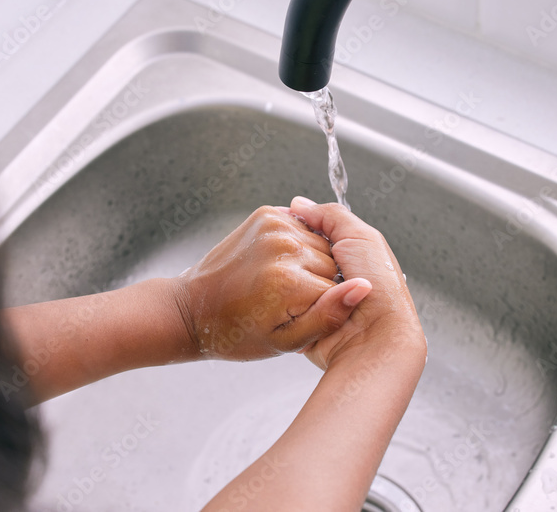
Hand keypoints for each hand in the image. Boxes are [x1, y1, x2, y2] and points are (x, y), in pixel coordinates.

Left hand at [175, 206, 372, 360]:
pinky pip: (303, 228)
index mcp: (289, 282)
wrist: (193, 308)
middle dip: (317, 283)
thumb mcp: (285, 341)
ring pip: (320, 244)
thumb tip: (362, 288)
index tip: (298, 316)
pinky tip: (278, 264)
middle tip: (288, 302)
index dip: (323, 306)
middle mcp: (284, 247)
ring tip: (281, 283)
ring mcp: (274, 226)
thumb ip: (328, 316)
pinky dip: (298, 245)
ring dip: (309, 263)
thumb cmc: (237, 333)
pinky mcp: (266, 215)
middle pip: (331, 263)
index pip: (338, 289)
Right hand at [287, 197, 425, 369]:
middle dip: (295, 254)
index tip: (290, 227)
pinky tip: (287, 298)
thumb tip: (299, 205)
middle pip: (299, 254)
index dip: (301, 229)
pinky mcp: (307, 319)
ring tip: (292, 278)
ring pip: (291, 277)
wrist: (375, 337)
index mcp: (349, 254)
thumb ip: (330, 216)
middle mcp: (334, 275)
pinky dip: (287, 301)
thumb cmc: (379, 288)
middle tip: (293, 256)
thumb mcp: (359, 237)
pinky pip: (288, 304)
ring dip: (291, 278)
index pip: (314, 232)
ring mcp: (319, 297)